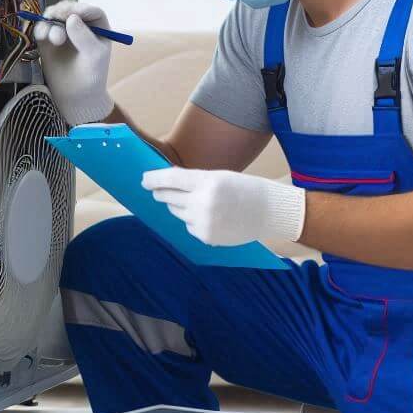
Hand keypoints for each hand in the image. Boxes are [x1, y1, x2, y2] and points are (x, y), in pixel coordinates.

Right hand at [33, 0, 113, 124]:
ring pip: (54, 15)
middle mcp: (80, 25)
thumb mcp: (94, 56)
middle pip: (70, 8)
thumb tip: (71, 18)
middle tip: (56, 16)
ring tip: (56, 39)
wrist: (76, 95)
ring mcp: (63, 30)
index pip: (92, 11)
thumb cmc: (92, 75)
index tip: (73, 14)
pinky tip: (43, 37)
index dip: (82, 9)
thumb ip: (84, 37)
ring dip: (52, 21)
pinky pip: (42, 27)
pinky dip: (41, 29)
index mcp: (99, 27)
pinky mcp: (47, 39)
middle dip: (63, 11)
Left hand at [142, 167, 305, 245]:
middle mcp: (203, 202)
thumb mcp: (219, 176)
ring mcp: (203, 221)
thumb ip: (193, 180)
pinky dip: (192, 220)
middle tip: (157, 191)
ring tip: (198, 202)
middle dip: (161, 193)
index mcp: (208, 181)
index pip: (171, 178)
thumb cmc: (243, 189)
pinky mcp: (206, 236)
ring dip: (179, 206)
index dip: (154, 179)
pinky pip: (188, 226)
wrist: (269, 210)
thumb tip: (163, 185)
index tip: (144, 180)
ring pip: (176, 212)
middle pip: (168, 196)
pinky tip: (211, 216)